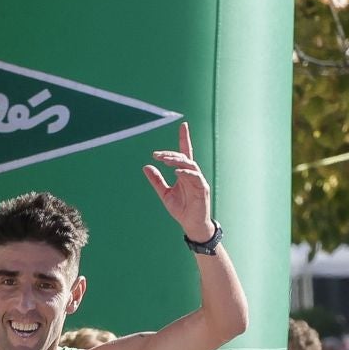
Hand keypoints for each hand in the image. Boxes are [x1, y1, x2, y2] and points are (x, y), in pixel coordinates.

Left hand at [141, 122, 214, 241]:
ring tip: (164, 160)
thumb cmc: (181, 209)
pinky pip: (195, 177)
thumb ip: (157, 180)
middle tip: (156, 155)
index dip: (184, 138)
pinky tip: (176, 172)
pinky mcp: (202, 189)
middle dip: (170, 154)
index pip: (185, 152)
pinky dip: (186, 173)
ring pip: (189, 164)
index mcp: (184, 173)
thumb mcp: (165, 193)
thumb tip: (146, 166)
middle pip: (183, 157)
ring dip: (177, 161)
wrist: (191, 225)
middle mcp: (192, 174)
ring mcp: (198, 180)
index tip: (183, 125)